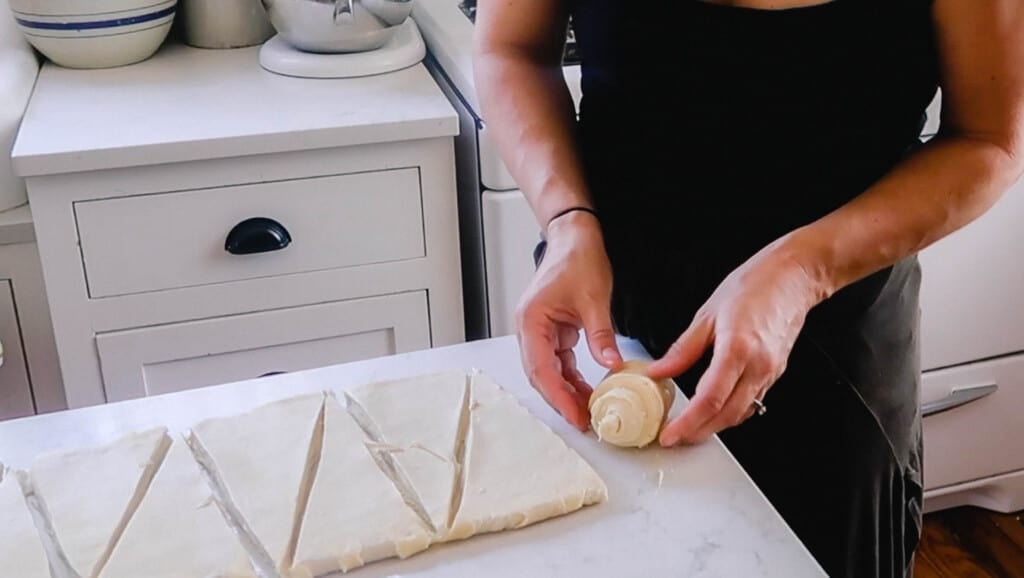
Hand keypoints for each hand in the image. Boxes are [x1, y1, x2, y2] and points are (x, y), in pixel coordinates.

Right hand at [516, 212, 623, 430]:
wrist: (574, 236)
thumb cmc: (577, 258)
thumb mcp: (594, 299)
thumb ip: (601, 336)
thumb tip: (612, 366)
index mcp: (531, 321)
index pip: (542, 369)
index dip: (559, 396)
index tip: (576, 415)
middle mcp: (529, 329)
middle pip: (541, 375)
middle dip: (561, 400)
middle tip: (584, 422)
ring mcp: (538, 331)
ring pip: (549, 371)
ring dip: (567, 391)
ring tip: (589, 410)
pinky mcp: (551, 331)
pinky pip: (559, 361)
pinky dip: (572, 376)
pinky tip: (588, 389)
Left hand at [645, 238, 828, 445]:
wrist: (794, 277)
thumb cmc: (754, 286)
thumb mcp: (707, 314)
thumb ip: (683, 350)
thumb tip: (659, 371)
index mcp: (737, 349)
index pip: (710, 400)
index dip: (688, 423)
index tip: (669, 434)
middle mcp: (758, 366)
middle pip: (726, 416)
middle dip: (697, 433)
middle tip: (673, 438)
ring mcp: (770, 372)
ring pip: (740, 413)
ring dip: (714, 427)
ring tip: (688, 428)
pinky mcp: (775, 373)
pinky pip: (752, 402)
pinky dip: (731, 413)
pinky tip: (714, 411)